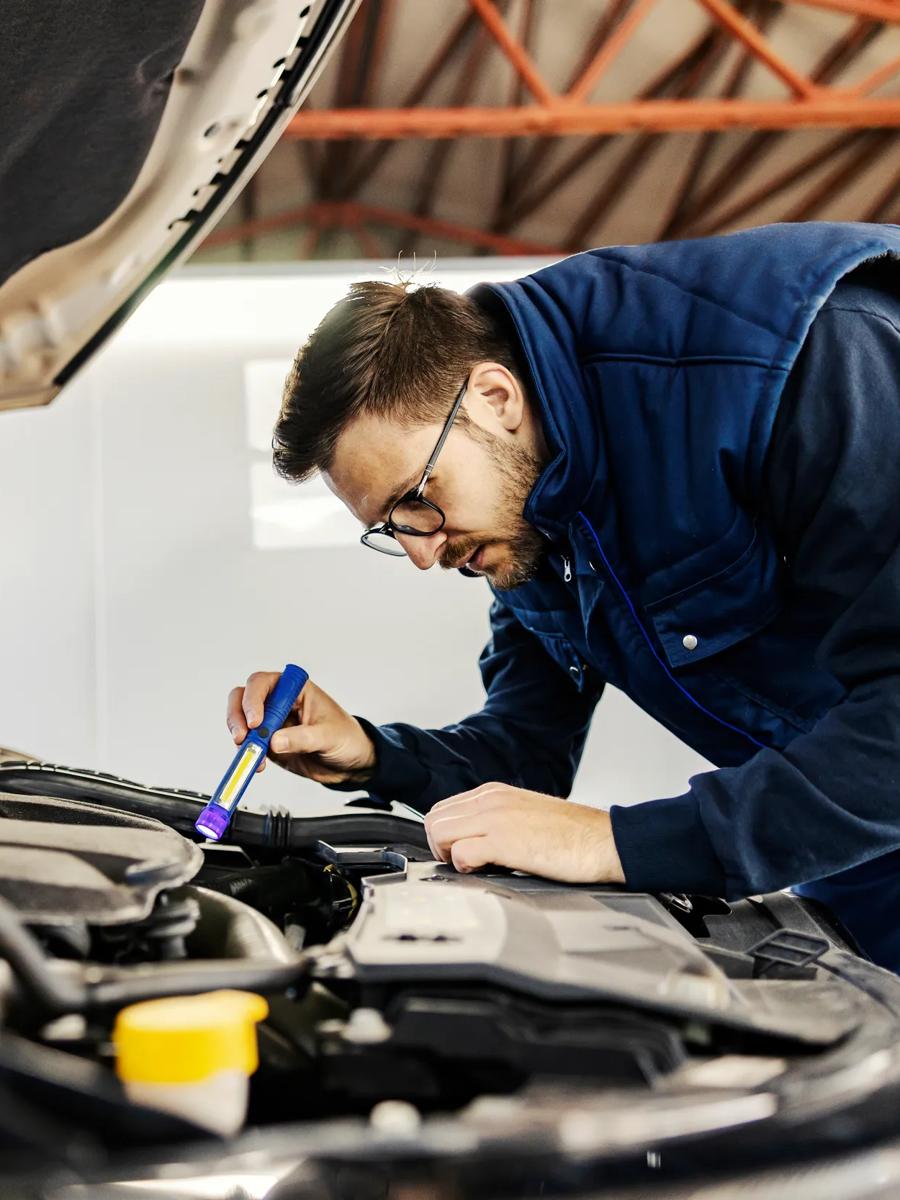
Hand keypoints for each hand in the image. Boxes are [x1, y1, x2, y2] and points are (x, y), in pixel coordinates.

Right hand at [226, 672, 375, 785]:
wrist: (349, 763)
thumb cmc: (346, 738)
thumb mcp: (328, 736)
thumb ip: (302, 738)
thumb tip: (274, 741)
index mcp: (295, 689)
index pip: (264, 683)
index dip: (254, 699)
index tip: (256, 722)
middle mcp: (278, 701)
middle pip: (243, 697)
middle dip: (237, 716)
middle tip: (242, 737)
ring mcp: (271, 722)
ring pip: (240, 720)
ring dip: (240, 737)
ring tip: (251, 754)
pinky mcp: (267, 742)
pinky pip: (248, 744)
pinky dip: (246, 753)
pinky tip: (257, 764)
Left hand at [424, 783, 624, 883]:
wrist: (604, 841)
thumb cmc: (572, 836)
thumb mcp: (525, 815)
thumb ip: (497, 820)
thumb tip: (472, 842)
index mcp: (494, 793)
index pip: (443, 809)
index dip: (445, 836)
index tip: (461, 853)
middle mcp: (490, 799)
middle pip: (434, 820)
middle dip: (441, 847)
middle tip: (465, 864)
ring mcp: (496, 817)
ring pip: (439, 832)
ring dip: (450, 855)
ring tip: (476, 868)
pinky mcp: (504, 840)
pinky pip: (461, 852)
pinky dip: (466, 866)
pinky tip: (488, 870)